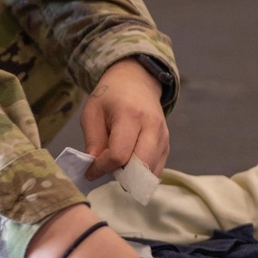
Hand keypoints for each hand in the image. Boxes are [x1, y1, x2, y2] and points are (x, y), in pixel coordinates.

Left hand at [81, 57, 169, 180]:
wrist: (136, 81)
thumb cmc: (110, 97)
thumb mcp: (92, 112)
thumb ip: (92, 141)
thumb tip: (94, 168)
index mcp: (130, 115)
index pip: (119, 154)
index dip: (102, 167)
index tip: (90, 170)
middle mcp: (152, 126)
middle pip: (139, 166)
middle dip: (120, 174)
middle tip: (106, 168)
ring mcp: (163, 136)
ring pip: (149, 171)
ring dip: (131, 176)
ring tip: (117, 163)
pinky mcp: (167, 144)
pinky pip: (156, 170)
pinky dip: (142, 174)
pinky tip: (129, 164)